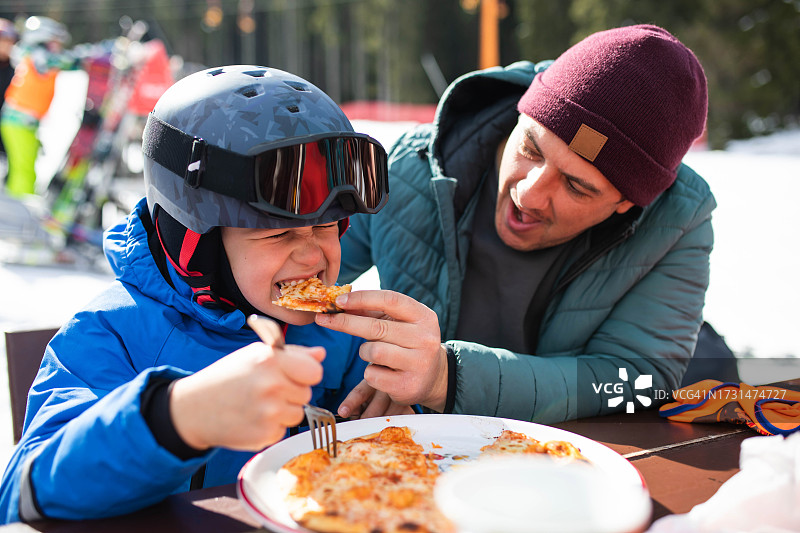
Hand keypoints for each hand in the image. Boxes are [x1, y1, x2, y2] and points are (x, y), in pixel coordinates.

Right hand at [170, 335, 324, 451]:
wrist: (194, 409)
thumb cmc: (228, 377)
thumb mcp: (256, 356)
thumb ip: (292, 354)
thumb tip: (320, 354)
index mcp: (271, 360)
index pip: (314, 372)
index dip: (306, 374)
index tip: (293, 375)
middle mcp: (272, 386)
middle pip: (306, 393)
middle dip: (292, 392)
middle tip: (266, 390)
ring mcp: (269, 413)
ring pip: (297, 413)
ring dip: (283, 411)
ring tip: (257, 404)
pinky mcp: (265, 435)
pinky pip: (283, 430)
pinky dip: (271, 427)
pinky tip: (251, 418)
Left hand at [316, 290, 447, 411]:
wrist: (434, 377)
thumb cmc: (408, 343)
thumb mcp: (398, 323)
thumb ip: (372, 312)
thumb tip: (340, 303)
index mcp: (424, 317)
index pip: (390, 300)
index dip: (362, 298)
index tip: (339, 300)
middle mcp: (425, 339)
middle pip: (376, 327)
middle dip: (345, 322)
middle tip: (324, 318)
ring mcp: (418, 363)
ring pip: (372, 352)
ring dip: (364, 352)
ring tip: (373, 354)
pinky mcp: (407, 386)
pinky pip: (372, 375)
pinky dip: (370, 373)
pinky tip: (382, 372)